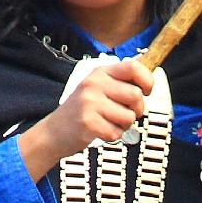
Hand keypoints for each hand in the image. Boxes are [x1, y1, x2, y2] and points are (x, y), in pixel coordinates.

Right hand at [18, 60, 153, 181]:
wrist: (53, 131)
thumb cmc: (82, 110)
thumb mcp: (98, 87)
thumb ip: (120, 79)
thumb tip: (146, 67)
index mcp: (100, 72)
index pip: (133, 67)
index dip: (147, 80)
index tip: (146, 90)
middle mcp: (94, 84)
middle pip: (136, 95)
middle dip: (137, 109)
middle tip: (125, 113)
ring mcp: (89, 102)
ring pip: (129, 116)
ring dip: (124, 125)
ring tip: (108, 122)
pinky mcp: (88, 122)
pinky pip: (117, 132)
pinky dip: (112, 136)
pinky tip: (100, 131)